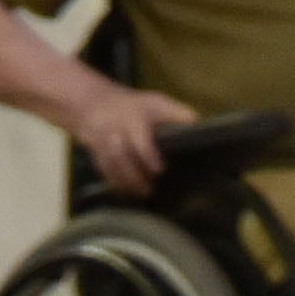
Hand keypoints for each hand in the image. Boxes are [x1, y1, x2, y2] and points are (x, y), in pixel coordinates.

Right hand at [75, 78, 209, 193]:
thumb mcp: (156, 102)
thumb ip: (176, 114)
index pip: (139, 139)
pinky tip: (128, 192)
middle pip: (120, 155)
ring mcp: (103, 143)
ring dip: (125, 182)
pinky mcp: (97, 155)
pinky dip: (115, 183)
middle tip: (151, 189)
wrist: (97, 105)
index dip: (148, 156)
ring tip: (142, 193)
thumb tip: (198, 126)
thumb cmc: (135, 107)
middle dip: (134, 175)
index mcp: (133, 118)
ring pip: (110, 165)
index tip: (160, 170)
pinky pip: (104, 171)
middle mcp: (115, 130)